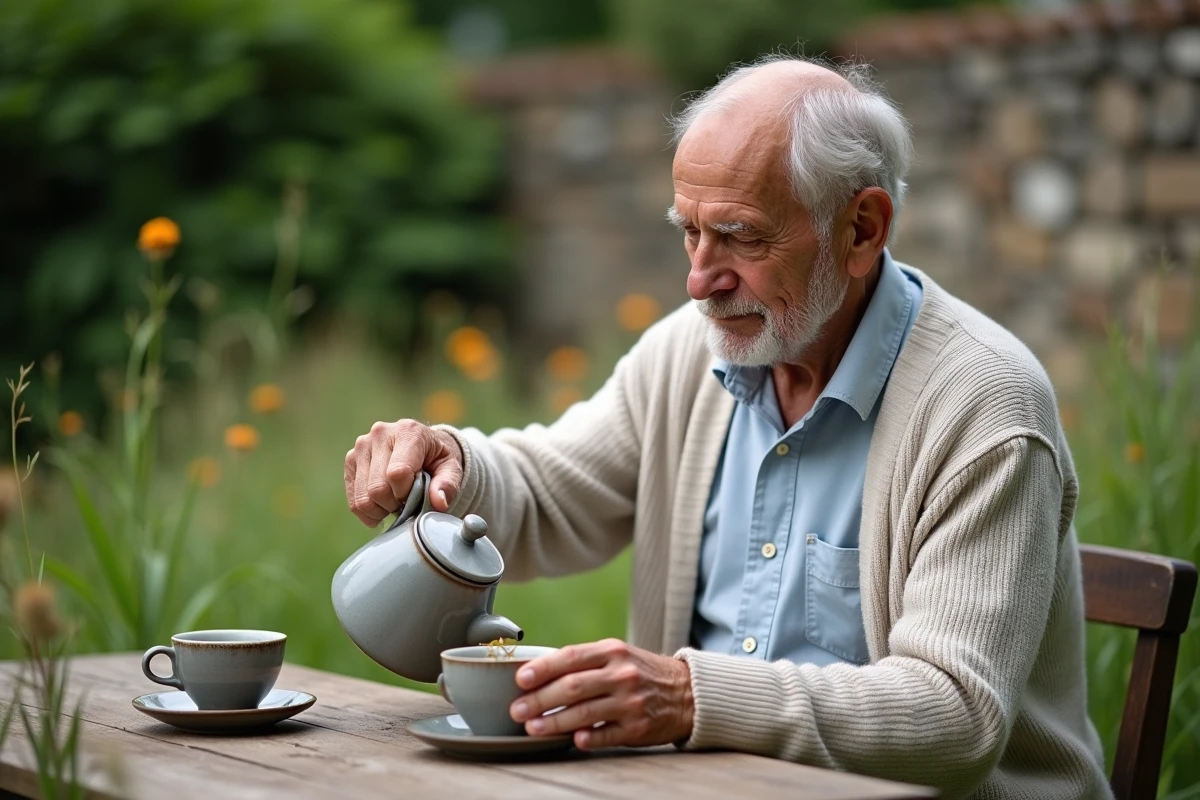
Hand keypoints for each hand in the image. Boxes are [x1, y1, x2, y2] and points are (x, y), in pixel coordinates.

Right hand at [344, 419, 463, 525]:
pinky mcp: (350, 459)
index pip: (397, 473)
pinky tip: (381, 506)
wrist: (422, 446)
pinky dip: (368, 511)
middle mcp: (380, 434)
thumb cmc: (437, 459)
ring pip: (362, 497)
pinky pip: (353, 499)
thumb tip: (439, 503)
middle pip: (377, 489)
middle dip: (393, 505)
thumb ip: (447, 485)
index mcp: (408, 432)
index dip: (406, 494)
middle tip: (406, 502)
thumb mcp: (451, 469)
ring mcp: (362, 445)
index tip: (415, 495)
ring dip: (380, 510)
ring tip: (394, 503)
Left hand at [509, 639, 693, 749]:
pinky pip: (606, 734)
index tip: (520, 679)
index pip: (571, 656)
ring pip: (584, 713)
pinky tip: (570, 739)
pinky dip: (587, 737)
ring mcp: (631, 702)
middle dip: (539, 700)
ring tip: (532, 728)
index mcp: (612, 651)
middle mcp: (621, 674)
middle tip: (516, 710)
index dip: (543, 669)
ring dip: (554, 722)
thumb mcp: (618, 655)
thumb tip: (539, 672)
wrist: (687, 692)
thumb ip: (585, 661)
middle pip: (573, 687)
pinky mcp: (638, 728)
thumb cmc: (642, 672)